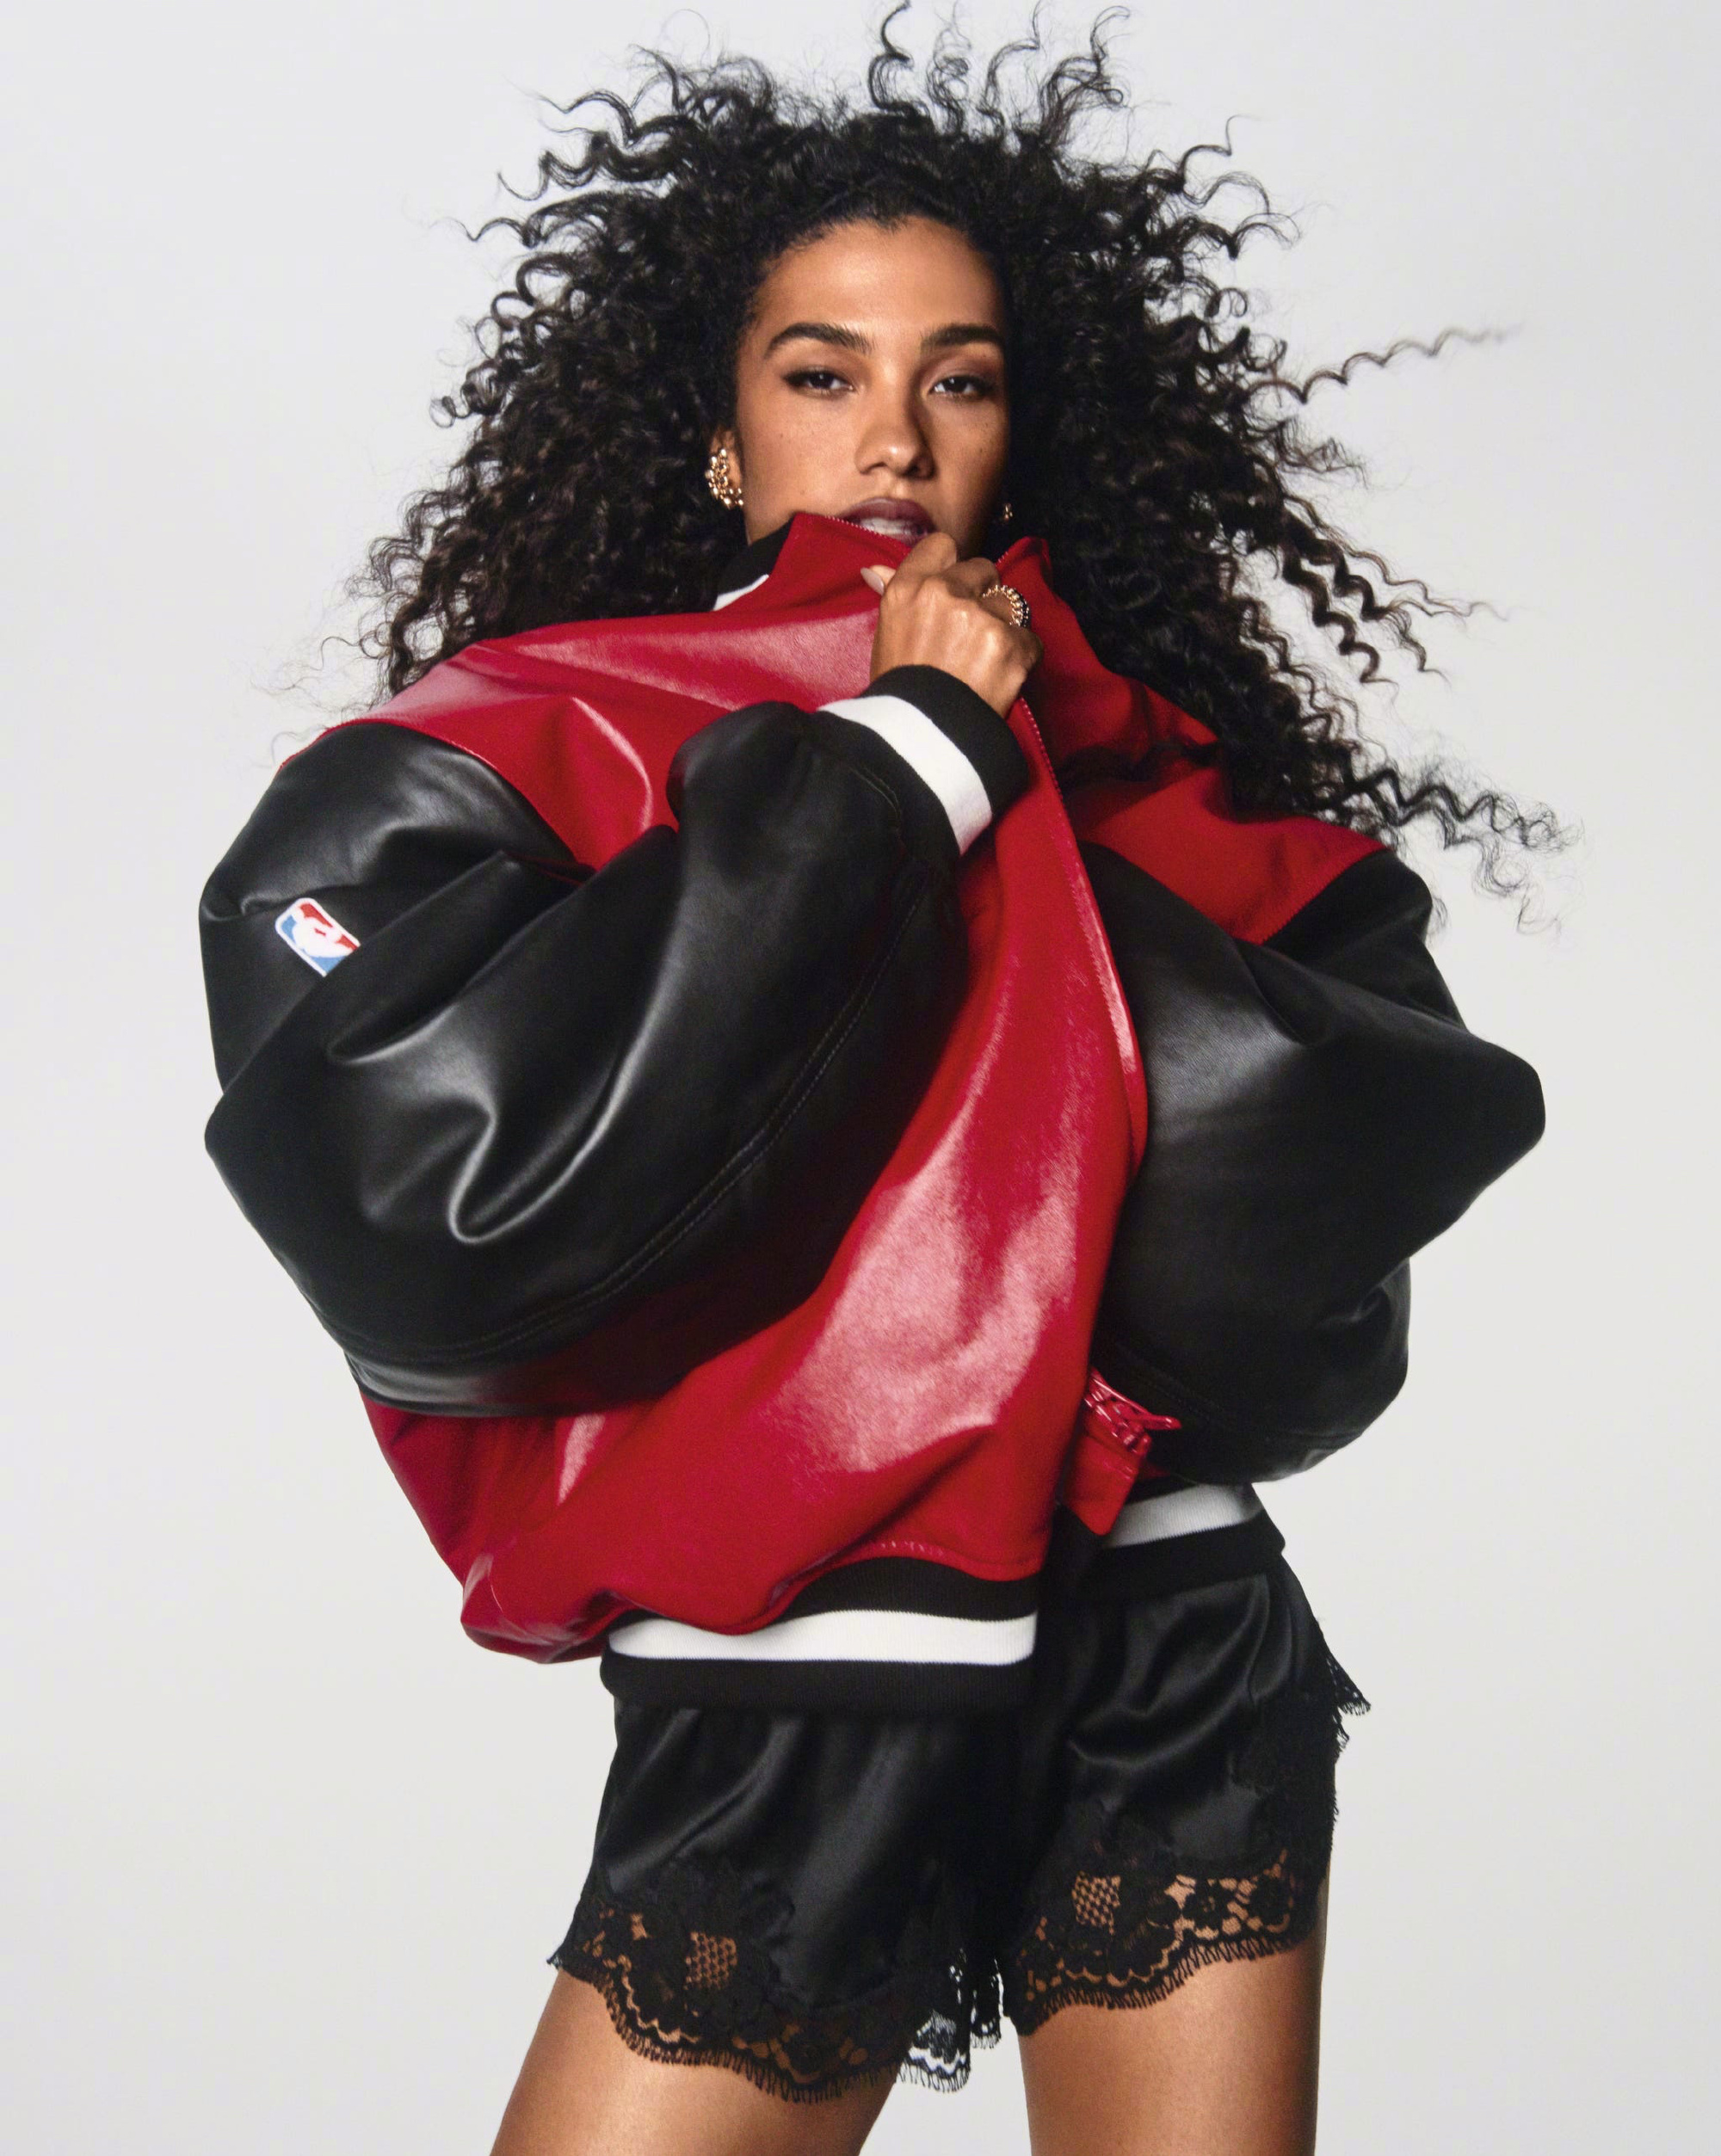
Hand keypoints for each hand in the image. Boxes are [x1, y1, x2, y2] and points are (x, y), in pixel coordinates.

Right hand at [860, 532, 1041, 719]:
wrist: (921, 742)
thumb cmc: (898, 693)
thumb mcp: (887, 639)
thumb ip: (893, 597)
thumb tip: (877, 570)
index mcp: (907, 590)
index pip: (942, 546)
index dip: (952, 567)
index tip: (952, 590)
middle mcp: (942, 594)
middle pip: (983, 569)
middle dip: (982, 596)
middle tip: (969, 636)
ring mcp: (979, 618)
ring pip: (1009, 605)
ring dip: (1003, 630)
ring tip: (982, 664)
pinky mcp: (1010, 644)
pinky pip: (1029, 639)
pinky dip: (1021, 659)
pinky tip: (998, 679)